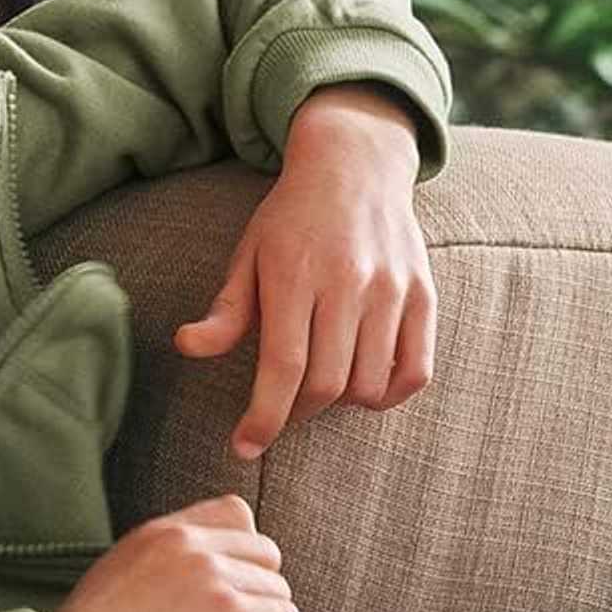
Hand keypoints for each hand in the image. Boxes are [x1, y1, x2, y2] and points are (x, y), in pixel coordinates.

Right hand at [51, 495, 297, 611]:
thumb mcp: (123, 574)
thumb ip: (169, 563)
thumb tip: (219, 583)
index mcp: (163, 531)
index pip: (236, 511)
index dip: (242, 552)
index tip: (227, 586)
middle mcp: (190, 543)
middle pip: (266, 552)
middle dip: (257, 590)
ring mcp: (211, 575)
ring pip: (279, 588)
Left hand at [175, 84, 435, 458]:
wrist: (355, 165)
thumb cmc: (292, 218)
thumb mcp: (249, 254)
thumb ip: (227, 309)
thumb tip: (188, 347)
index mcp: (295, 273)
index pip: (283, 366)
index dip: (264, 417)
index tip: (245, 446)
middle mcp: (347, 281)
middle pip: (326, 383)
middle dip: (296, 413)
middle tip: (281, 407)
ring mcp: (392, 289)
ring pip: (370, 385)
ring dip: (340, 402)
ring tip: (321, 384)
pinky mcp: (424, 295)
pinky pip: (415, 371)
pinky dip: (389, 393)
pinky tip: (364, 383)